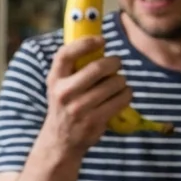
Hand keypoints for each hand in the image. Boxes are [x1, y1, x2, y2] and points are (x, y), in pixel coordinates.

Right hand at [43, 36, 131, 152]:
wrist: (61, 140)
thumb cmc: (65, 105)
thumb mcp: (59, 85)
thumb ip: (72, 66)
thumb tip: (97, 41)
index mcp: (54, 79)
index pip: (66, 54)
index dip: (85, 43)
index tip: (101, 40)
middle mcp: (64, 93)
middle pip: (97, 68)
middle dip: (114, 62)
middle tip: (116, 63)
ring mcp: (79, 108)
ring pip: (114, 83)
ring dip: (122, 80)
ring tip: (117, 83)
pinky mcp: (95, 120)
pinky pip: (122, 99)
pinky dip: (127, 94)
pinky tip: (121, 95)